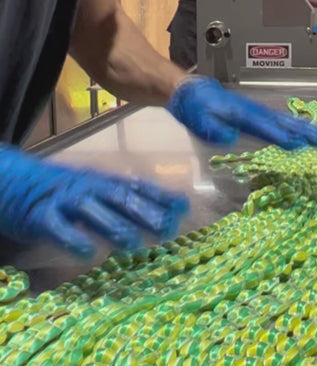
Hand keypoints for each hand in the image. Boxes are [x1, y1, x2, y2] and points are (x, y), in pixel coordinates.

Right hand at [0, 145, 188, 256]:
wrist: (15, 179)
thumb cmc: (65, 191)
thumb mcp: (97, 190)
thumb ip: (125, 201)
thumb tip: (163, 213)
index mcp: (106, 181)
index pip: (138, 187)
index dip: (161, 196)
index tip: (184, 207)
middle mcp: (90, 187)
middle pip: (121, 198)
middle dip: (146, 212)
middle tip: (168, 228)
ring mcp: (66, 200)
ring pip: (93, 211)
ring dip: (114, 226)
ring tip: (134, 243)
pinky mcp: (40, 216)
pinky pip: (57, 227)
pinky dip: (73, 238)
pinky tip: (87, 253)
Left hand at [166, 77, 316, 149]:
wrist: (192, 92)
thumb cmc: (195, 108)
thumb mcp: (198, 120)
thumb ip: (213, 129)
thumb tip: (231, 137)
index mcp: (242, 115)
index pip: (267, 128)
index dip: (283, 137)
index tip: (302, 144)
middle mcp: (256, 112)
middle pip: (287, 123)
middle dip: (310, 132)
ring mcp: (259, 112)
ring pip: (289, 121)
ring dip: (311, 129)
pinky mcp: (259, 115)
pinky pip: (284, 121)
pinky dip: (300, 126)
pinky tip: (310, 131)